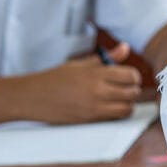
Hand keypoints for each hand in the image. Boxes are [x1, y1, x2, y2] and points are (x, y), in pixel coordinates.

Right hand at [25, 43, 140, 123]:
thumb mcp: (80, 64)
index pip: (131, 75)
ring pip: (127, 108)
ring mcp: (94, 106)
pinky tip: (110, 108)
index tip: (128, 78)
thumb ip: (107, 58)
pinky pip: (114, 118)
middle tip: (126, 89)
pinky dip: (117, 114)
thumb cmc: (56, 78)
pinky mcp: (89, 119)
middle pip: (133, 92)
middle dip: (133, 90)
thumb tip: (126, 47)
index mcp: (96, 72)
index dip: (133, 77)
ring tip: (119, 100)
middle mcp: (97, 89)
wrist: (33, 97)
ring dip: (127, 104)